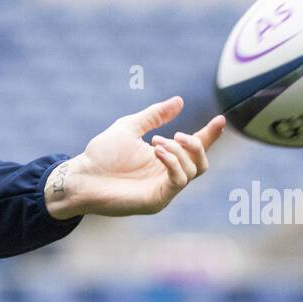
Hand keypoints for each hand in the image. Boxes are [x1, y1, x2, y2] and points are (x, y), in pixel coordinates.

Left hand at [45, 97, 224, 218]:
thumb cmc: (101, 154)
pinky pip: (178, 182)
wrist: (81, 175)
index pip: (193, 148)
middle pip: (202, 163)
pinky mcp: (156, 200)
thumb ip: (155, 115)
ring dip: (178, 151)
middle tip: (177, 133)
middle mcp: (167, 176)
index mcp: (163, 159)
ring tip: (156, 143)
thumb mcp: (130, 127)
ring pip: (192, 171)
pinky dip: (173, 163)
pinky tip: (157, 151)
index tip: (220, 119)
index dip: (209, 135)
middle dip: (197, 144)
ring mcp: (163, 190)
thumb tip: (179, 101)